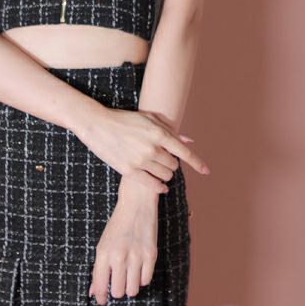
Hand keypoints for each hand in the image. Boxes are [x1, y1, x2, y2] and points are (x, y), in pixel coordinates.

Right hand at [74, 103, 209, 193]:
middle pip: (174, 166)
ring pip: (165, 176)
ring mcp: (141, 160)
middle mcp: (152, 148)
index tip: (206, 171)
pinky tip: (160, 185)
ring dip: (165, 174)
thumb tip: (189, 140)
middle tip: (162, 159)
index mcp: (158, 133)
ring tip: (156, 167)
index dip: (197, 163)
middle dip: (171, 164)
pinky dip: (159, 187)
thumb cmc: (124, 119)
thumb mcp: (148, 118)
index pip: (184, 152)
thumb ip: (169, 130)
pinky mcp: (130, 170)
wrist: (98, 125)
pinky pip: (153, 185)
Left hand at [88, 180, 159, 304]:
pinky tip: (139, 269)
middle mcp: (119, 257)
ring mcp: (136, 256)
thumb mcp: (103, 244)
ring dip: (130, 286)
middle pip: (118, 292)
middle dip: (117, 290)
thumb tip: (93, 292)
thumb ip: (98, 269)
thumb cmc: (118, 225)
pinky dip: (142, 279)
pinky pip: (146, 280)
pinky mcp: (151, 255)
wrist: (136, 203)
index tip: (101, 301)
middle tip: (118, 282)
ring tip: (129, 276)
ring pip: (133, 290)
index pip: (100, 285)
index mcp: (103, 253)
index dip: (100, 297)